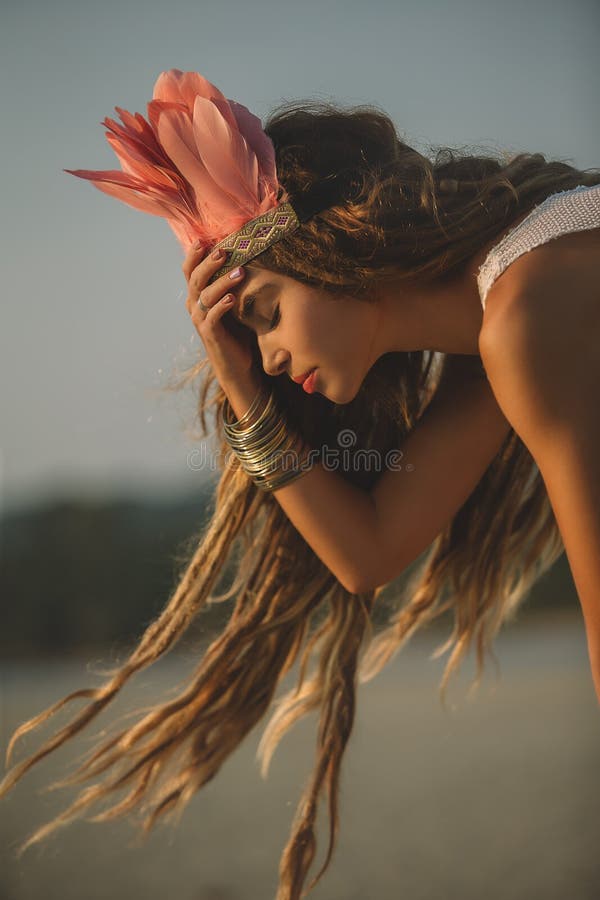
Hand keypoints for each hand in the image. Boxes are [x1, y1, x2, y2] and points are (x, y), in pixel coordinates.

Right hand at [183, 244, 257, 389]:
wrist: (237, 363)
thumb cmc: (237, 329)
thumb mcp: (234, 302)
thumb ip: (232, 283)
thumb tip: (245, 254)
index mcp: (197, 296)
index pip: (189, 271)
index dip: (194, 255)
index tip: (204, 240)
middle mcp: (194, 306)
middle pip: (195, 279)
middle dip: (208, 263)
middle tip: (224, 251)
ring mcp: (200, 320)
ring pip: (205, 296)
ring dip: (222, 282)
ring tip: (240, 272)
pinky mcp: (210, 334)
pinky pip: (212, 317)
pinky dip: (221, 306)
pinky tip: (232, 299)